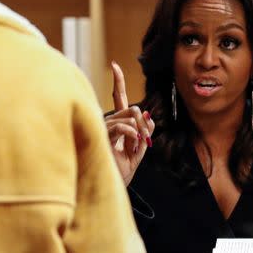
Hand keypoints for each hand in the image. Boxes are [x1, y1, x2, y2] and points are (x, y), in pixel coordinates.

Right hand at [105, 61, 154, 185]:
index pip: (117, 98)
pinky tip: (132, 142)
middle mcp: (109, 122)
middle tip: (146, 140)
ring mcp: (104, 129)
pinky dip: (131, 132)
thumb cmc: (120, 171)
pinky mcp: (103, 137)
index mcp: (117, 124)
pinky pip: (121, 126)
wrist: (110, 186)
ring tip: (138, 146)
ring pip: (129, 115)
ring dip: (140, 129)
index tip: (114, 65)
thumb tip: (149, 118)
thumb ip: (144, 134)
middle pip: (131, 108)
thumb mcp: (139, 151)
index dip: (117, 82)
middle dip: (145, 123)